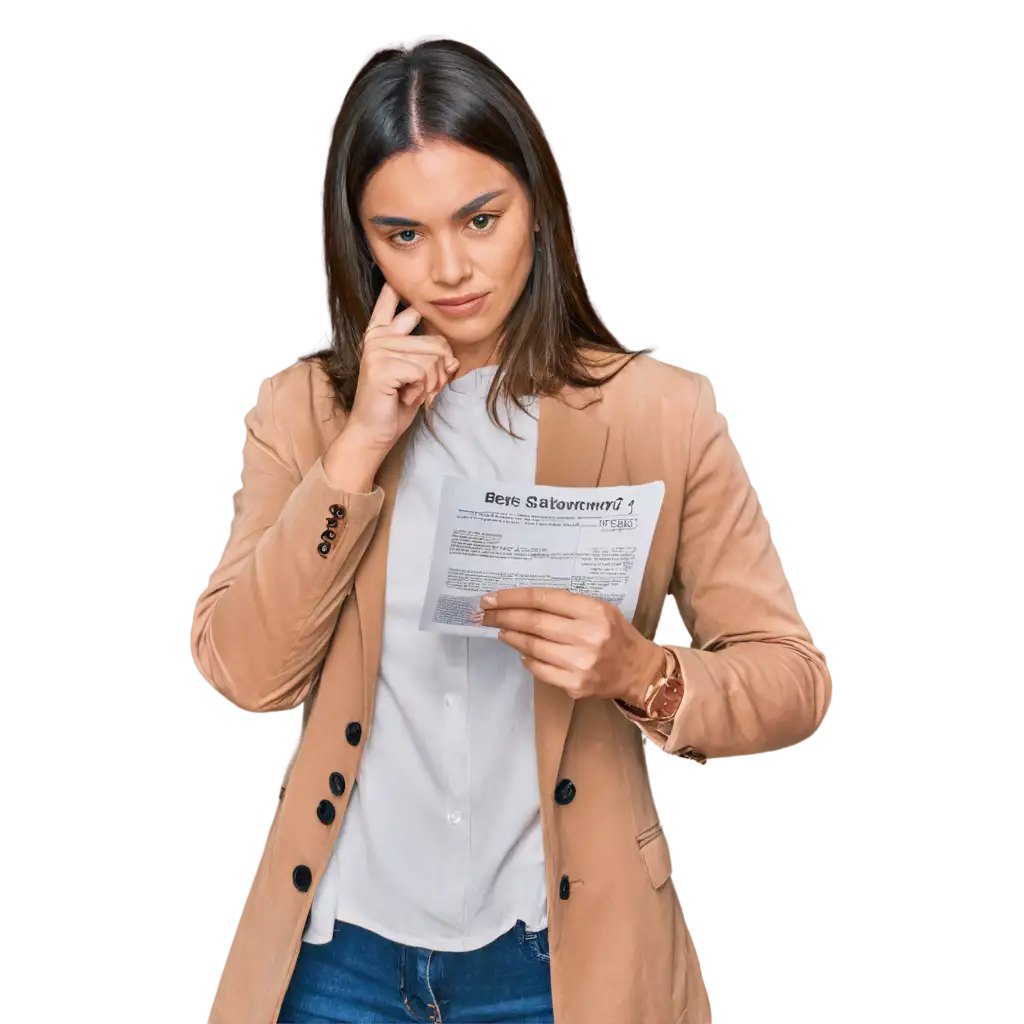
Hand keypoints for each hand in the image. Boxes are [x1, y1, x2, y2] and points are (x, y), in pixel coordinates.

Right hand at [345, 283, 459, 452]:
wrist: (374, 432)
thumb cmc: (395, 404)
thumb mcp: (419, 378)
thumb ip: (432, 361)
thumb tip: (453, 358)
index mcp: (381, 335)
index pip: (390, 303)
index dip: (394, 291)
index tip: (392, 278)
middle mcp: (377, 337)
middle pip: (435, 341)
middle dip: (441, 370)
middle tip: (427, 387)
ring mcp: (377, 350)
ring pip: (433, 358)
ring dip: (432, 383)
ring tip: (414, 393)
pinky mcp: (381, 366)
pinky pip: (424, 372)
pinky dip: (423, 390)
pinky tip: (406, 396)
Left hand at [476, 588, 664, 704]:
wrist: (638, 670)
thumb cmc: (615, 634)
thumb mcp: (599, 609)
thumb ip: (566, 606)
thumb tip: (521, 605)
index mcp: (593, 611)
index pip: (543, 599)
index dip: (512, 598)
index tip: (491, 598)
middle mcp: (588, 636)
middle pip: (534, 623)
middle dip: (503, 616)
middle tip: (484, 614)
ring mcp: (581, 663)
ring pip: (532, 647)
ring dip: (510, 637)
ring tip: (500, 630)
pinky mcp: (576, 685)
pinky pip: (540, 670)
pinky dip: (526, 659)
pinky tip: (521, 652)